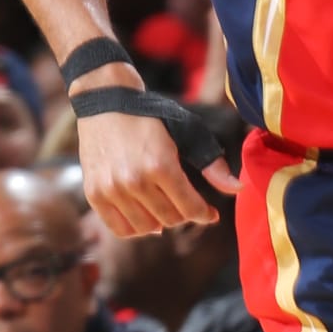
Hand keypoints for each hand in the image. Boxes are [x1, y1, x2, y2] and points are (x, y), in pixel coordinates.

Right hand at [75, 96, 238, 236]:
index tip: (209, 213)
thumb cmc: (151, 116)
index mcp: (160, 165)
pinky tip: (145, 215)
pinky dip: (137, 228)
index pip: (190, 208)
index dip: (204, 214)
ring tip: (164, 206)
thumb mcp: (187, 131)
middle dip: (184, 214)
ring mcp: (111, 189)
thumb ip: (212, 163)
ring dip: (161, 222)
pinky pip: (121, 229)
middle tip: (184, 202)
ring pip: (147, 228)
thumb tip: (238, 189)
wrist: (105, 102)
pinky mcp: (94, 194)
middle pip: (170, 220)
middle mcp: (134, 180)